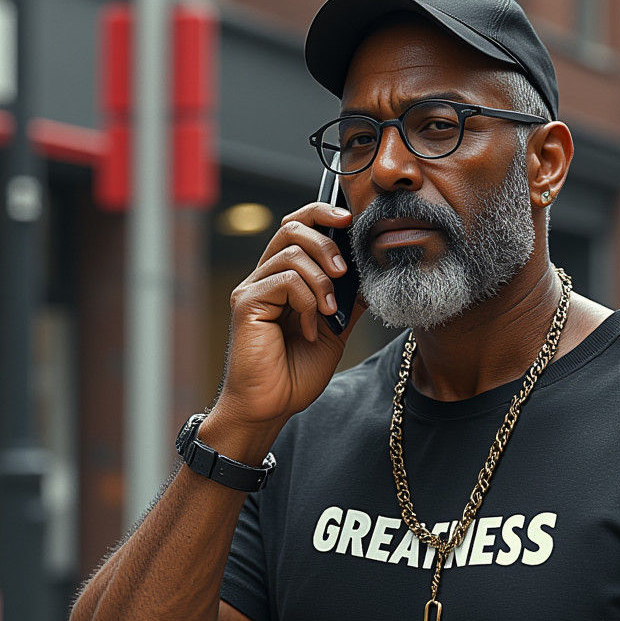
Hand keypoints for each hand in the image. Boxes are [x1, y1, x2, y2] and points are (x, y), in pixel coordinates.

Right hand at [212, 202, 364, 435]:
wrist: (271, 406)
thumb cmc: (295, 374)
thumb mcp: (334, 332)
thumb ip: (348, 301)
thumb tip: (373, 275)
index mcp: (284, 279)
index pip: (298, 227)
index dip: (322, 214)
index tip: (350, 220)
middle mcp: (265, 277)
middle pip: (292, 227)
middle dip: (326, 242)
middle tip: (344, 272)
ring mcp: (253, 288)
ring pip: (292, 252)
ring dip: (321, 281)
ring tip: (329, 312)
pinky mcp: (246, 303)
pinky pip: (284, 280)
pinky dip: (306, 302)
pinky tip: (309, 330)